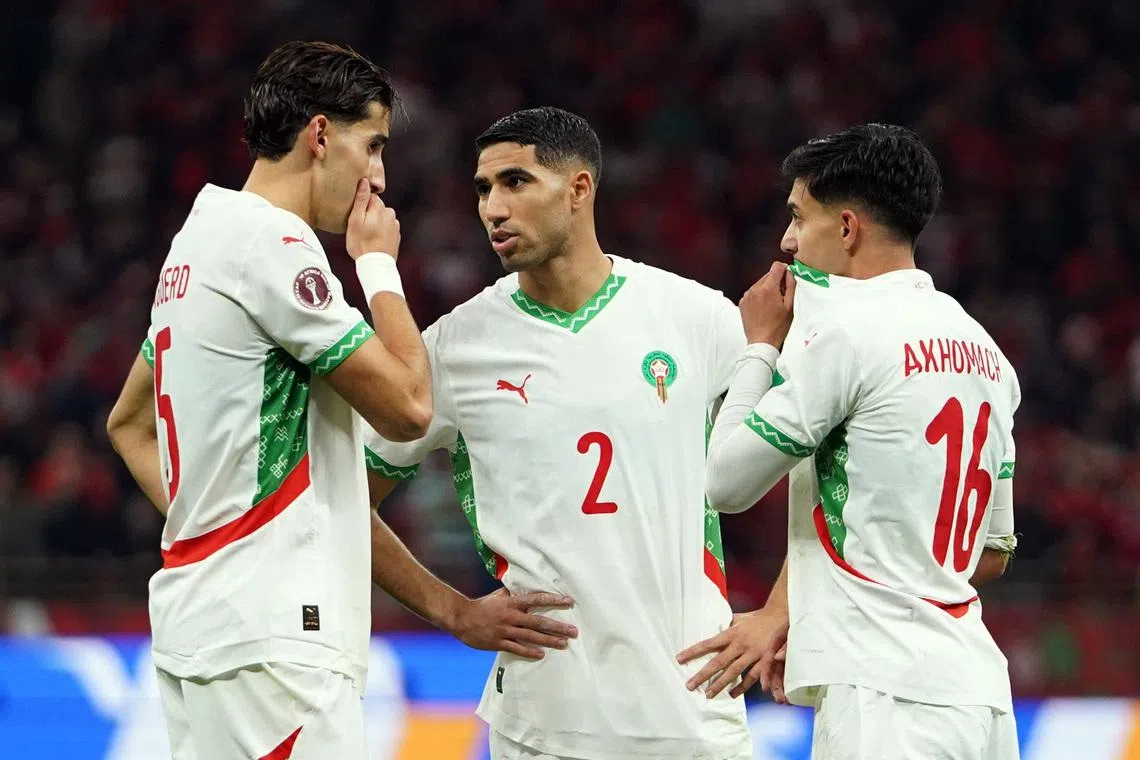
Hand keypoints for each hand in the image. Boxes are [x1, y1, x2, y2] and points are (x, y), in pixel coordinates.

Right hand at [346, 178, 399, 259]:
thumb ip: (361, 200)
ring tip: (367, 234)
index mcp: (379, 208)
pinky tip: (375, 239)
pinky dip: (381, 231)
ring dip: (376, 222)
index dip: (361, 204)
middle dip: (369, 213)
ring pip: (382, 217)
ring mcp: (395, 225)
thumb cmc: (361, 243)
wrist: (376, 265)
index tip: (356, 214)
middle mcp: (390, 214)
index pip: (370, 196)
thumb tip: (364, 181)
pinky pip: (387, 228)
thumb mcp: (355, 220)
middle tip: (360, 227)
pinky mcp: (396, 235)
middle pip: (377, 207)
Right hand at [448, 588, 578, 659]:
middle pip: (538, 622)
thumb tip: (526, 588)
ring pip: (531, 637)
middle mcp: (511, 616)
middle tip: (574, 631)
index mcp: (512, 602)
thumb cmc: (483, 606)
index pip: (537, 599)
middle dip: (558, 627)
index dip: (554, 600)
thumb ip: (514, 594)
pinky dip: (529, 652)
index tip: (569, 602)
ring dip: (549, 641)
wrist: (462, 618)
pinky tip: (542, 654)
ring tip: (564, 644)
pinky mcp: (498, 643)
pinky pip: (517, 648)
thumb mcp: (499, 596)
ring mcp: (505, 630)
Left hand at [676, 605, 789, 699]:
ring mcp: (751, 654)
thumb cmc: (756, 618)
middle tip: (690, 686)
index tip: (679, 659)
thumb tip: (713, 626)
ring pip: (733, 672)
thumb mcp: (739, 618)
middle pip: (718, 662)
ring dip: (720, 684)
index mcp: (731, 633)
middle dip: (703, 675)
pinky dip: (742, 687)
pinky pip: (751, 677)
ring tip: (708, 694)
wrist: (779, 617)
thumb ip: (726, 625)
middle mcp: (739, 645)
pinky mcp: (762, 661)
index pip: (708, 644)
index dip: (693, 652)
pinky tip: (732, 694)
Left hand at [740, 262, 795, 348]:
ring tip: (772, 304)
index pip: (776, 266)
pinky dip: (759, 296)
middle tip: (781, 296)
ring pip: (760, 283)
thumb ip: (791, 285)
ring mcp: (747, 295)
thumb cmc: (778, 326)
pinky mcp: (743, 302)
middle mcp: (755, 289)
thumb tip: (789, 273)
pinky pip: (753, 292)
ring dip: (767, 289)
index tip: (787, 279)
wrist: (761, 341)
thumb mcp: (790, 306)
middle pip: (768, 275)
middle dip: (776, 282)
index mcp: (768, 288)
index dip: (784, 270)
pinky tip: (763, 308)